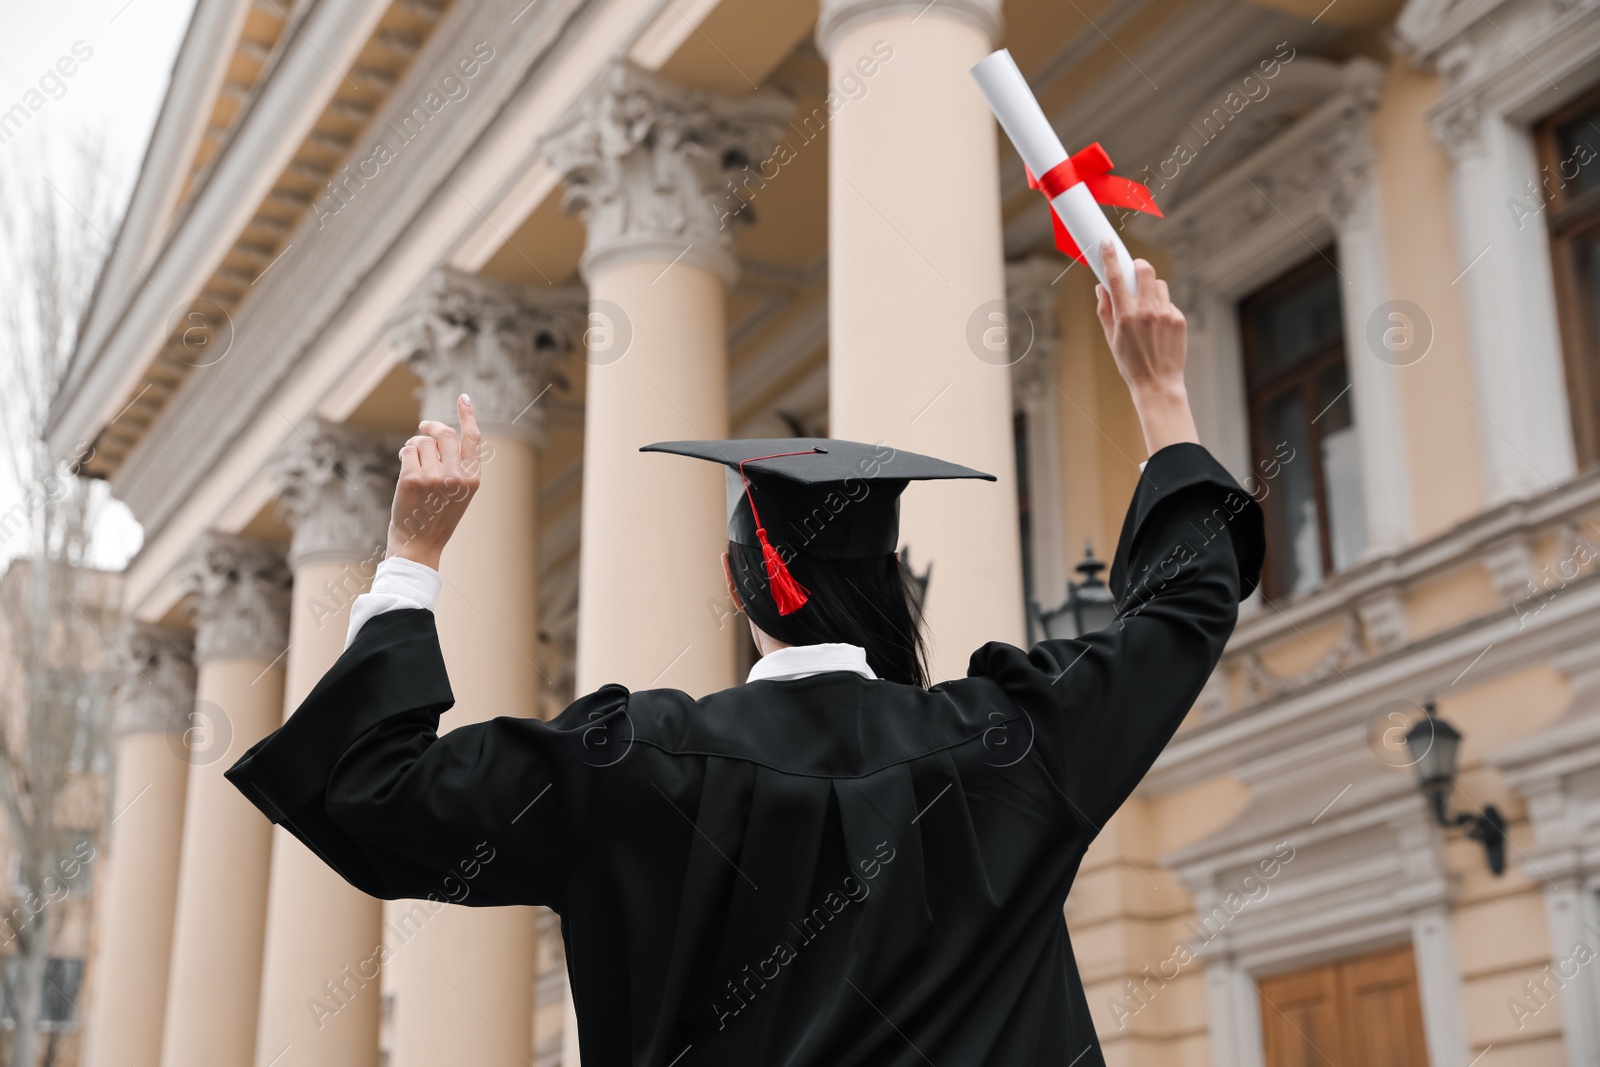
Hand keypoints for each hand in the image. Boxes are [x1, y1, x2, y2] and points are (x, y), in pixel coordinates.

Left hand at [386, 394, 481, 570]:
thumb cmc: (437, 517)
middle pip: (444, 433)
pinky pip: (408, 450)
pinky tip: (405, 466)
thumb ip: (457, 465)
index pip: (473, 438)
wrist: (419, 544)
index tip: (463, 398)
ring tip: (413, 462)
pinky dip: (405, 453)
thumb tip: (438, 432)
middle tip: (423, 426)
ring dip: (415, 446)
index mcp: (473, 479)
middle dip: (431, 426)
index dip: (468, 415)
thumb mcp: (459, 493)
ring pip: (423, 442)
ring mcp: (434, 477)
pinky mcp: (412, 479)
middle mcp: (457, 476)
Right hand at [1094, 241, 1198, 454]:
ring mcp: (1165, 314)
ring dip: (1151, 290)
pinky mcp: (1179, 319)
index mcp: (1125, 316)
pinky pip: (1169, 303)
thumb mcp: (1111, 339)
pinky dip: (1162, 308)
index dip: (1110, 257)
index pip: (1116, 278)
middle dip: (1138, 266)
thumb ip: (1105, 311)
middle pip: (1145, 270)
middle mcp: (1146, 312)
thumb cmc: (1130, 364)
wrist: (1158, 384)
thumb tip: (1102, 288)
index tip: (1107, 243)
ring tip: (1147, 310)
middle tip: (1135, 273)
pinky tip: (1159, 328)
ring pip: (1159, 285)